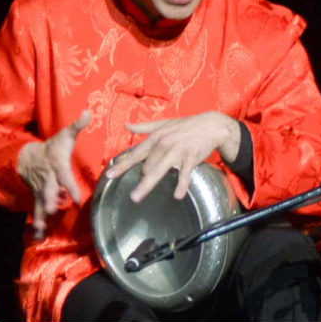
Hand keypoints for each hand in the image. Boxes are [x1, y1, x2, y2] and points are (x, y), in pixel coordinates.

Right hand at [18, 110, 90, 237]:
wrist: (26, 157)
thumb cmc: (51, 147)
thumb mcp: (64, 135)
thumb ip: (78, 125)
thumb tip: (89, 111)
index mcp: (57, 166)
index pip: (64, 178)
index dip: (70, 188)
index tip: (77, 198)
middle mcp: (48, 180)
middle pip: (48, 191)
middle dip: (50, 201)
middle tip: (54, 211)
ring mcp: (41, 189)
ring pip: (41, 203)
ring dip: (42, 216)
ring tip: (42, 231)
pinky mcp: (37, 197)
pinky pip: (36, 211)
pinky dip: (37, 224)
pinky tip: (39, 237)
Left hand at [105, 111, 240, 202]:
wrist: (210, 125)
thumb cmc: (185, 126)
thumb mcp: (164, 124)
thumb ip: (144, 127)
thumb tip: (127, 125)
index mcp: (156, 138)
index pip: (135, 154)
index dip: (122, 165)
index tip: (110, 176)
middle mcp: (164, 144)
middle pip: (146, 166)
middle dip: (142, 178)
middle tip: (137, 191)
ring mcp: (177, 151)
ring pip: (158, 170)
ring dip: (147, 185)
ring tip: (136, 197)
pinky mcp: (191, 157)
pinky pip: (184, 173)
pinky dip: (181, 184)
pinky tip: (178, 195)